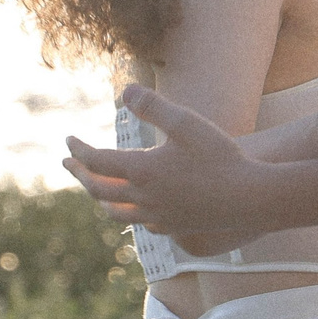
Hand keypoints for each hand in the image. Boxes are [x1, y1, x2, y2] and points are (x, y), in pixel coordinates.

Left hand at [65, 85, 275, 249]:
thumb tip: (125, 91)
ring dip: (100, 198)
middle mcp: (143, 198)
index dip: (79, 150)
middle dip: (80, 174)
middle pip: (99, 189)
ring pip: (116, 212)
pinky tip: (135, 207)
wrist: (249, 199)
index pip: (96, 161)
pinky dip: (128, 212)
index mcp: (141, 171)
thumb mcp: (186, 123)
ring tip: (95, 189)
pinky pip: (140, 223)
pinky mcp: (173, 228)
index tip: (68, 140)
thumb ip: (154, 106)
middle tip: (68, 163)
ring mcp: (158, 216)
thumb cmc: (220, 156)